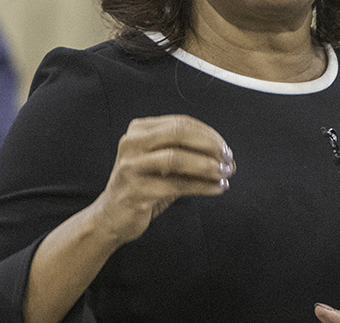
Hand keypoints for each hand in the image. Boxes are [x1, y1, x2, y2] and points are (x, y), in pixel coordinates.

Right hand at [88, 115, 233, 245]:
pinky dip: (201, 185)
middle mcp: (132, 143)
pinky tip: (216, 188)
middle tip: (228, 158)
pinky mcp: (135, 190)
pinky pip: (176, 185)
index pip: (180, 123)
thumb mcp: (162, 165)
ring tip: (225, 173)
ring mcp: (131, 166)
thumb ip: (187, 155)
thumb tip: (224, 156)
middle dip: (209, 145)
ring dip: (207, 165)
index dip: (208, 134)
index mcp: (139, 130)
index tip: (225, 148)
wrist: (111, 217)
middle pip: (178, 133)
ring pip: (177, 158)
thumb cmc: (142, 188)